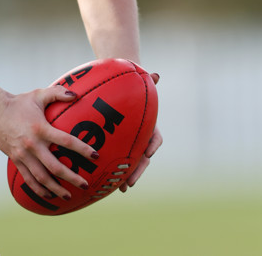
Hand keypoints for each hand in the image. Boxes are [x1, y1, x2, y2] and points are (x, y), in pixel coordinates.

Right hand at [0, 85, 99, 201]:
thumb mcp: (38, 94)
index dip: (82, 149)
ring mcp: (23, 154)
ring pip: (42, 177)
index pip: (66, 141)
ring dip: (56, 188)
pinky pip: (28, 179)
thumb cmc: (20, 102)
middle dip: (71, 177)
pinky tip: (49, 195)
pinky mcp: (16, 160)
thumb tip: (76, 95)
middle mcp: (33, 144)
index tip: (96, 156)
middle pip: (55, 166)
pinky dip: (39, 189)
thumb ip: (57, 93)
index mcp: (41, 128)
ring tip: (69, 196)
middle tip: (85, 184)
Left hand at [119, 72, 162, 191]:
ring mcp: (130, 142)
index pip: (155, 137)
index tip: (148, 151)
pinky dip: (114, 169)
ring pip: (132, 163)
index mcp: (148, 124)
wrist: (120, 87)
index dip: (153, 145)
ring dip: (127, 175)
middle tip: (130, 182)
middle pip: (143, 157)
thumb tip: (156, 74)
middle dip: (138, 170)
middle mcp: (141, 136)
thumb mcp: (137, 82)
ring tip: (121, 187)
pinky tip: (105, 179)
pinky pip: (118, 159)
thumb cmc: (130, 85)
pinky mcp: (118, 145)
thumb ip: (147, 81)